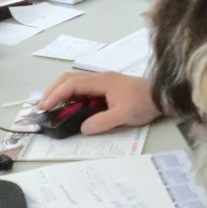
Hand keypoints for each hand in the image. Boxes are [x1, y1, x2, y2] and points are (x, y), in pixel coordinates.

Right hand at [40, 72, 161, 134]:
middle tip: (43, 107)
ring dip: (62, 93)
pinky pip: (84, 90)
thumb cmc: (145, 103)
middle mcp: (100, 78)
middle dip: (53, 92)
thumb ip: (102, 122)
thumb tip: (83, 128)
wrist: (163, 96)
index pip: (71, 84)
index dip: (55, 95)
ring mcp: (103, 82)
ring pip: (75, 83)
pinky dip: (72, 97)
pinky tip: (70, 108)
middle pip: (69, 79)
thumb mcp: (124, 115)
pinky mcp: (107, 89)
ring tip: (53, 108)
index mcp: (101, 81)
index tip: (45, 107)